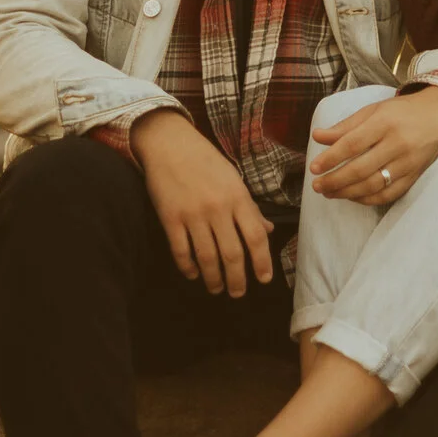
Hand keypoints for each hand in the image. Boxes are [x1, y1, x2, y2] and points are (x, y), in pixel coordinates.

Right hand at [133, 108, 273, 294]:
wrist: (169, 144)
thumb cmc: (205, 161)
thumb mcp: (234, 180)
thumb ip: (249, 208)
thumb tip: (267, 231)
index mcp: (238, 197)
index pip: (256, 237)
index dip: (262, 262)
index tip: (264, 279)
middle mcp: (218, 208)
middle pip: (232, 254)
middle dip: (237, 279)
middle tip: (238, 292)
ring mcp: (192, 214)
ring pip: (207, 258)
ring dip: (213, 279)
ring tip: (216, 288)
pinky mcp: (170, 218)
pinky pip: (181, 251)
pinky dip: (188, 268)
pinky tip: (194, 274)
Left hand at [307, 87, 437, 205]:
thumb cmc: (402, 112)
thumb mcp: (373, 110)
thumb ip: (345, 126)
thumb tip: (317, 136)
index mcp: (385, 122)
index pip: (352, 144)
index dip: (331, 158)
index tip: (313, 168)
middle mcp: (398, 144)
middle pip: (361, 169)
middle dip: (335, 181)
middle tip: (317, 186)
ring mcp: (408, 163)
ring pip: (373, 185)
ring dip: (347, 193)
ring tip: (329, 193)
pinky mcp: (414, 176)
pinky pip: (388, 194)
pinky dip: (367, 199)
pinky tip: (352, 197)